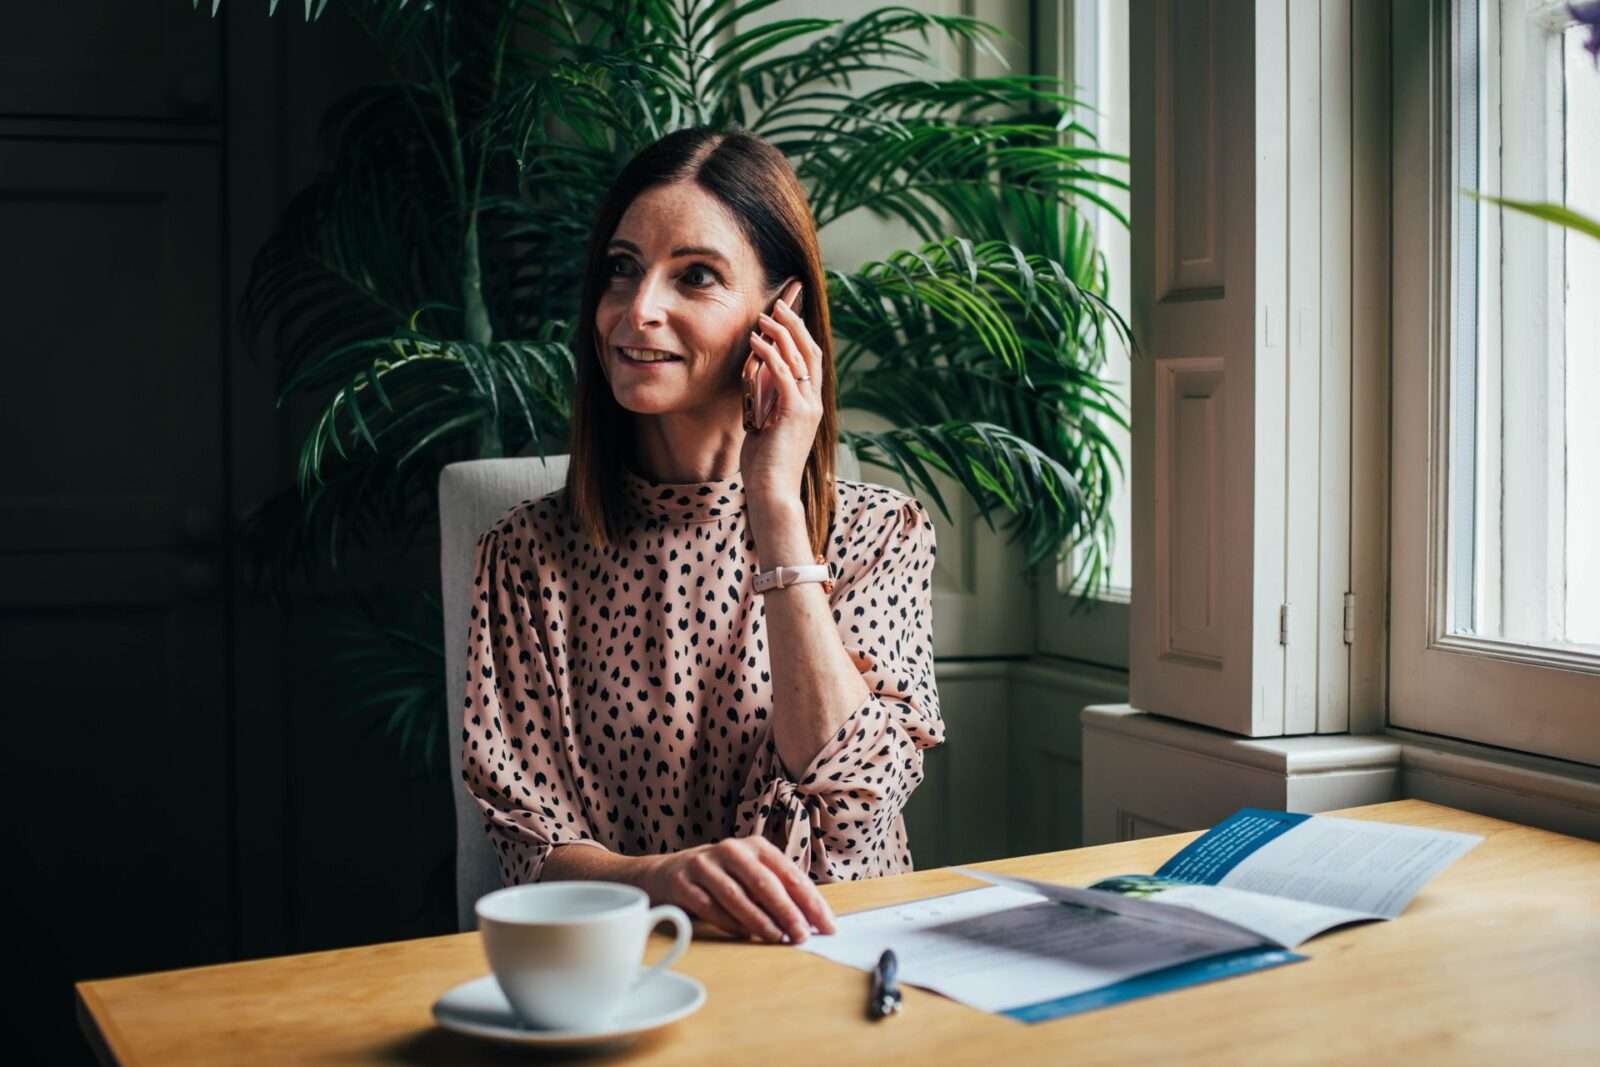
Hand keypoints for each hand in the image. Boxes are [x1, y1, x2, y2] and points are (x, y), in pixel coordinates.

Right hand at [637, 835, 837, 943]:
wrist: (663, 875)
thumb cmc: (718, 879)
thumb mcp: (748, 875)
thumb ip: (775, 892)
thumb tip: (810, 922)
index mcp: (755, 846)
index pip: (789, 874)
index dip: (811, 901)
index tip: (827, 925)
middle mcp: (731, 850)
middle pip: (764, 882)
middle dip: (787, 911)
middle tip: (802, 935)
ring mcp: (704, 864)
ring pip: (737, 895)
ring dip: (759, 920)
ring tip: (776, 938)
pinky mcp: (682, 882)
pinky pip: (709, 907)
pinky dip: (729, 922)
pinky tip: (743, 935)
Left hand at [739, 279, 822, 502]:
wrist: (774, 492)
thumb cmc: (766, 465)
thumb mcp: (766, 425)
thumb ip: (767, 401)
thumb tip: (757, 376)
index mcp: (810, 405)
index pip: (810, 360)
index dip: (800, 335)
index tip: (785, 316)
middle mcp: (814, 402)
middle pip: (810, 350)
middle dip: (795, 324)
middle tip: (778, 304)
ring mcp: (808, 406)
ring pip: (799, 356)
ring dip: (781, 332)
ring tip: (765, 316)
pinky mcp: (794, 412)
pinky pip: (783, 373)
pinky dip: (770, 353)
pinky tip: (757, 341)